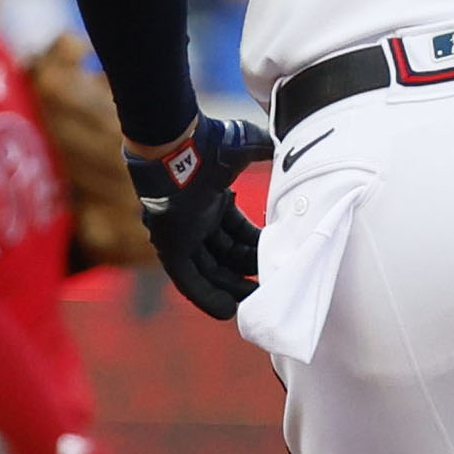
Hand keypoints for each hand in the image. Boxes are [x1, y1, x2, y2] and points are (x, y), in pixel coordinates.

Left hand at [130, 115, 266, 318]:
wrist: (176, 145)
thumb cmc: (207, 143)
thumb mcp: (244, 145)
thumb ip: (264, 148)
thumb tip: (283, 144)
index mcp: (212, 200)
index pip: (238, 232)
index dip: (257, 247)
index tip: (277, 259)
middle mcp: (196, 221)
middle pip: (225, 255)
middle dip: (247, 273)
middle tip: (271, 287)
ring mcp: (182, 235)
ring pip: (209, 271)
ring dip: (231, 289)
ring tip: (255, 304)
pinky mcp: (170, 247)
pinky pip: (187, 279)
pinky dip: (206, 296)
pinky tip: (229, 310)